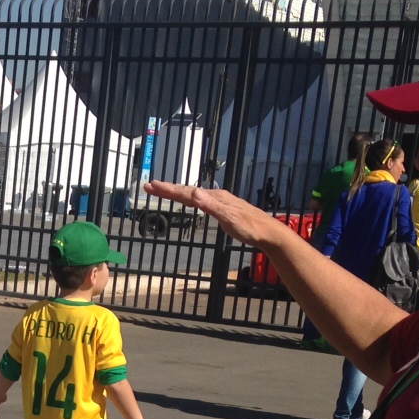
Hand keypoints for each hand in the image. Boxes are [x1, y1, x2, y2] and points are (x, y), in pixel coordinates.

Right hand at [143, 180, 288, 251]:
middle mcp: (216, 196)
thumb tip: (194, 193)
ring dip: (176, 193)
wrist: (268, 232)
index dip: (168, 190)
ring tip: (163, 191)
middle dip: (168, 189)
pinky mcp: (223, 208)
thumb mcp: (230, 218)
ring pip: (193, 194)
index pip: (187, 193)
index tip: (151, 186)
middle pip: (188, 191)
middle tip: (149, 186)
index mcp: (215, 198)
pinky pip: (200, 200)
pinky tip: (190, 200)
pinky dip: (188, 199)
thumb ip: (212, 206)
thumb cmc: (250, 227)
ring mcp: (220, 201)